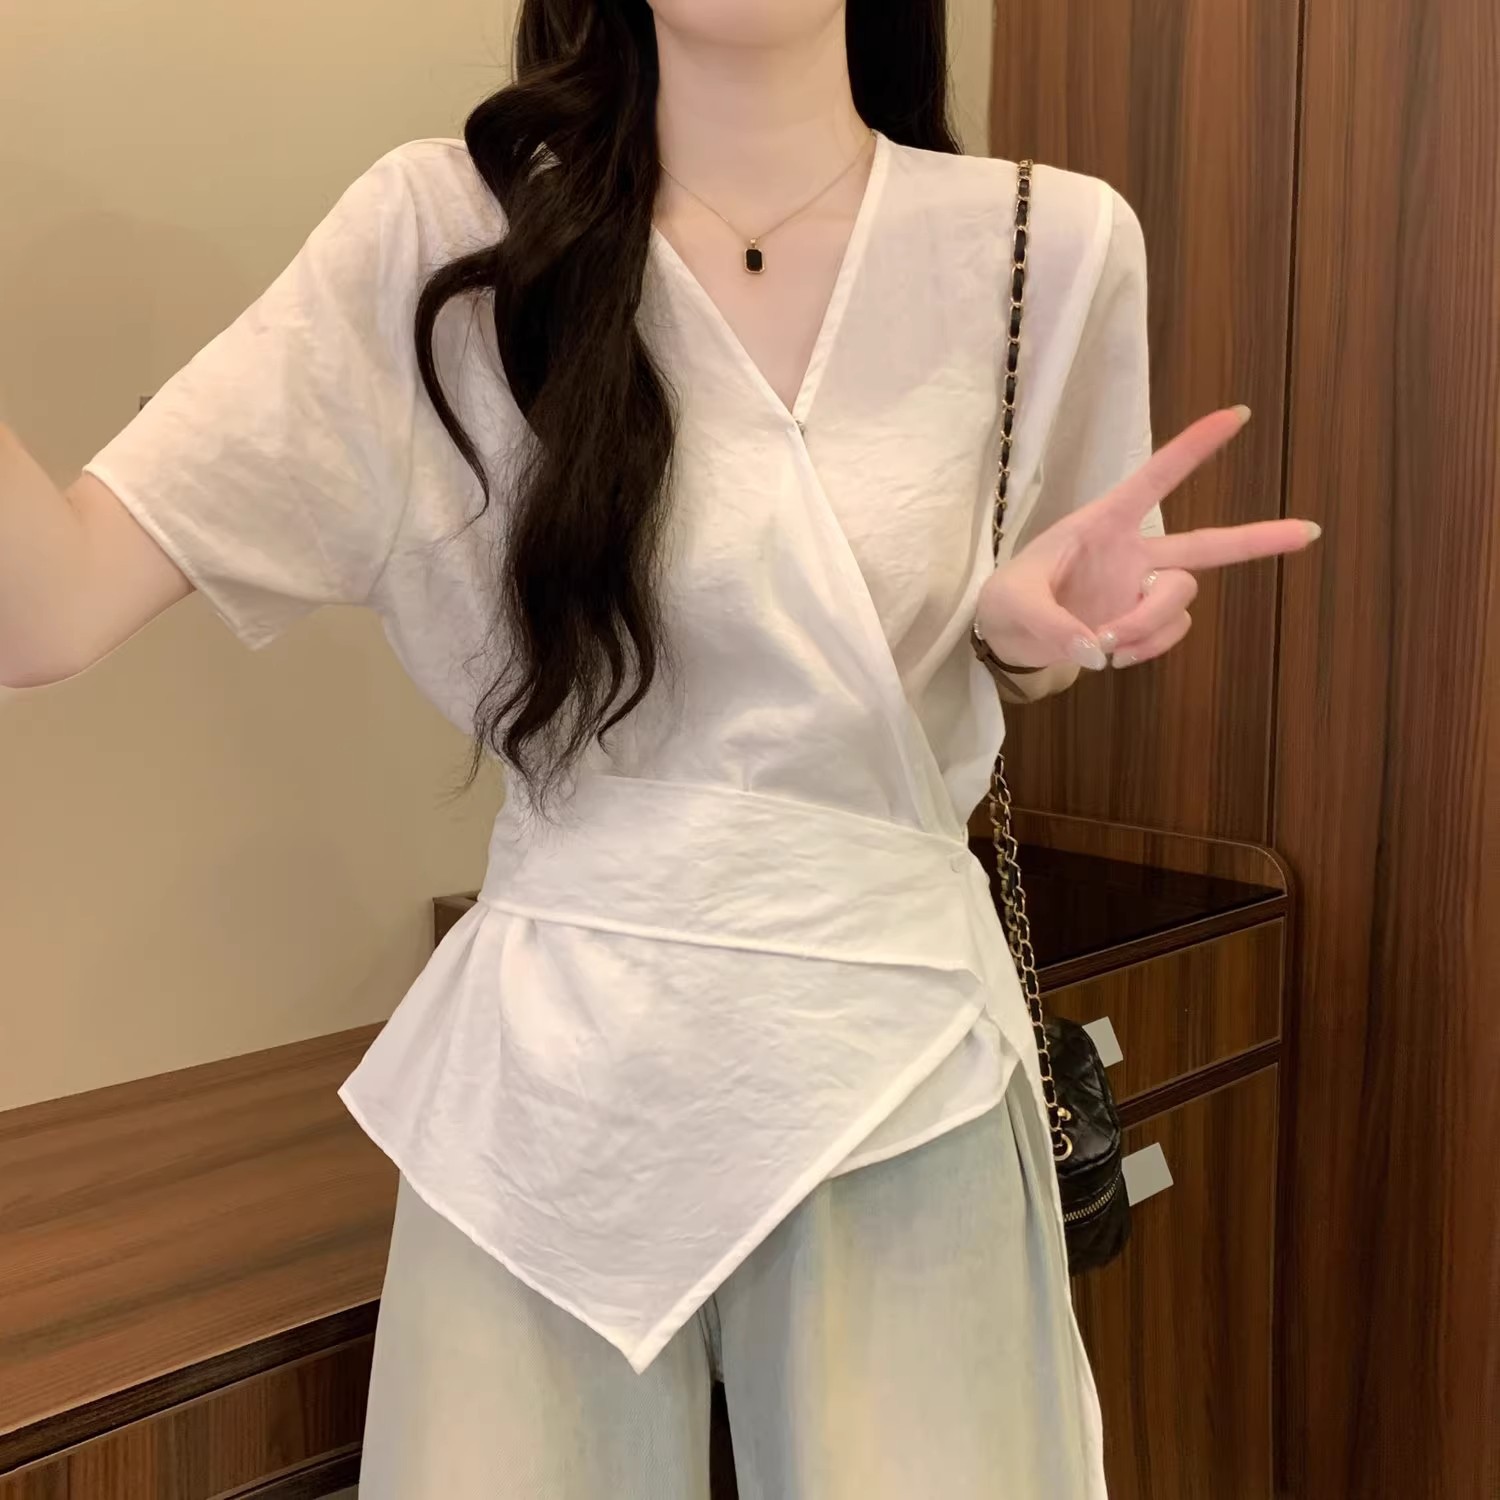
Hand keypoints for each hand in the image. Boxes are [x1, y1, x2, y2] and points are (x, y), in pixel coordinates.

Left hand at [975, 406, 1319, 670]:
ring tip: (1102, 641)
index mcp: (1103, 523)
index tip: (1238, 415)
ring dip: (1148, 624)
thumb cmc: (1006, 602)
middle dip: (1259, 538)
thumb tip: (1095, 651)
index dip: (1194, 447)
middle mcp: (1133, 551)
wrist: (1006, 640)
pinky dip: (1145, 647)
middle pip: (1207, 543)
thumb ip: (1052, 625)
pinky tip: (1110, 653)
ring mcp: (1143, 589)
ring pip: (1181, 599)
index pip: (1155, 478)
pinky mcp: (1143, 622)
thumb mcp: (1012, 605)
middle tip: (1310, 530)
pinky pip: (1169, 633)